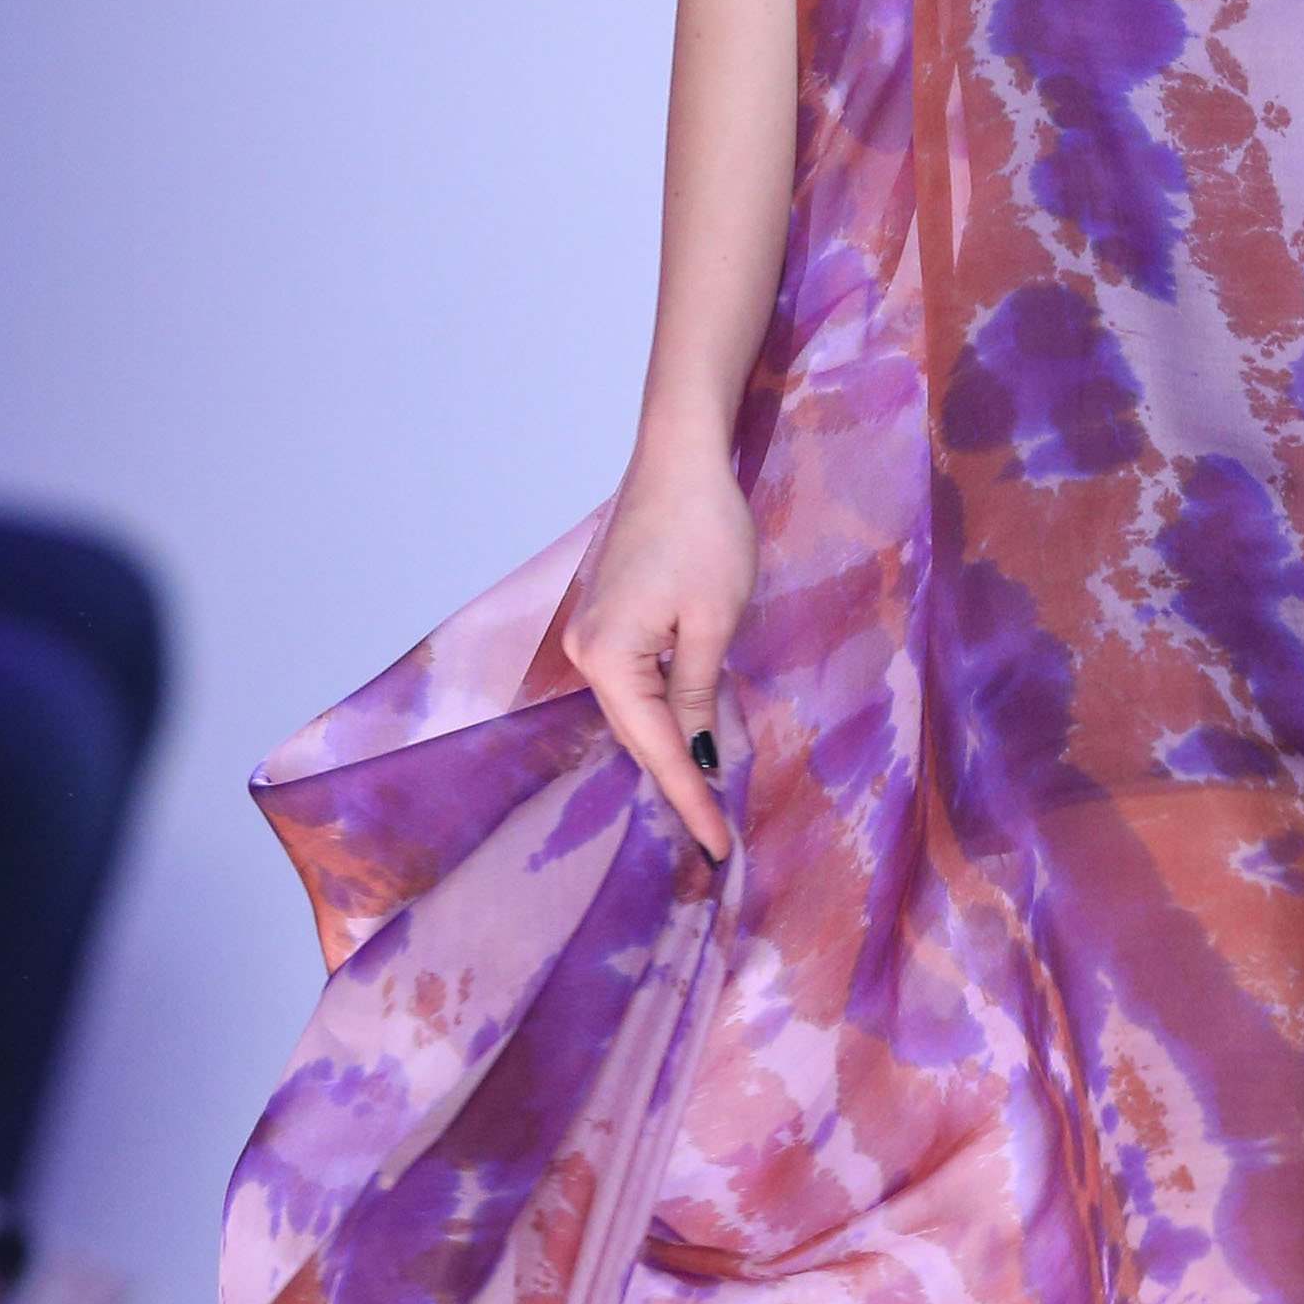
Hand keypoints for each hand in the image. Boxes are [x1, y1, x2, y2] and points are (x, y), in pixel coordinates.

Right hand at [559, 430, 756, 861]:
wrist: (681, 456)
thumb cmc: (704, 531)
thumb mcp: (713, 621)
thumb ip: (698, 691)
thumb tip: (698, 750)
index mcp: (608, 656)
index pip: (657, 746)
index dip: (690, 797)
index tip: (717, 846)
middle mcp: (587, 649)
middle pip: (637, 733)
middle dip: (679, 782)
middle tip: (715, 836)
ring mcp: (593, 630)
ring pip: (636, 709)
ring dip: (671, 749)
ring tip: (706, 800)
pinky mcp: (610, 613)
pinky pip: (637, 680)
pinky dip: (665, 711)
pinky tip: (691, 736)